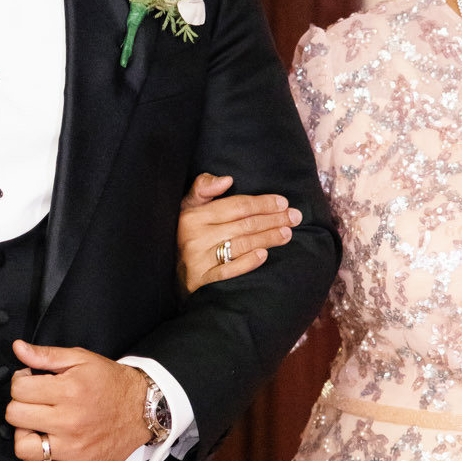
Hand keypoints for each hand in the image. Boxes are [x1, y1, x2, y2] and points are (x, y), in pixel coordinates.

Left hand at [5, 339, 147, 460]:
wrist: (143, 410)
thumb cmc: (112, 384)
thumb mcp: (81, 359)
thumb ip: (46, 355)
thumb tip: (18, 348)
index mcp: (69, 392)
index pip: (18, 389)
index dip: (20, 381)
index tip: (30, 383)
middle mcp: (70, 422)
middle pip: (15, 416)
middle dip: (20, 405)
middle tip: (34, 403)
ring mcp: (73, 448)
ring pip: (22, 447)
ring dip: (24, 435)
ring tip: (36, 427)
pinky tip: (43, 448)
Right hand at [177, 172, 300, 295]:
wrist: (166, 271)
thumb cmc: (183, 234)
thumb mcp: (187, 207)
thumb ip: (204, 188)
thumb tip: (227, 180)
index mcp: (193, 216)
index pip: (236, 206)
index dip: (262, 203)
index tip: (283, 202)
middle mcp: (195, 236)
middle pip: (244, 225)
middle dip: (273, 219)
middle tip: (295, 217)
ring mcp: (198, 260)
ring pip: (241, 245)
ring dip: (268, 238)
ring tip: (287, 233)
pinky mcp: (202, 281)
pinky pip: (229, 271)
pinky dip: (248, 262)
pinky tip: (265, 254)